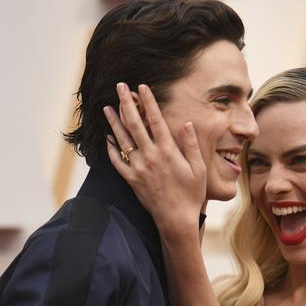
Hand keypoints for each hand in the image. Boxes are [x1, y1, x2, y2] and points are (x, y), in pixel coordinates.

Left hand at [103, 83, 205, 236]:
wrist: (176, 219)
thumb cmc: (191, 194)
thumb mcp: (198, 169)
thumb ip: (192, 145)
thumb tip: (187, 124)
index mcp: (168, 151)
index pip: (156, 120)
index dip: (149, 101)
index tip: (142, 87)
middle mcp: (151, 156)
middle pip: (135, 124)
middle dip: (126, 103)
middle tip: (120, 87)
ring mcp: (138, 168)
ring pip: (122, 139)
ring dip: (114, 121)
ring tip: (107, 107)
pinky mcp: (131, 179)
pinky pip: (117, 161)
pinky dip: (111, 148)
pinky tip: (108, 137)